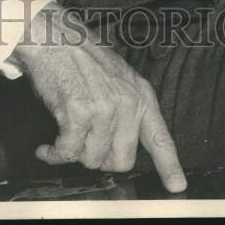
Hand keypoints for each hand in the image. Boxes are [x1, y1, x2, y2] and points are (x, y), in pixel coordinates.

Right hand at [11, 4, 186, 192]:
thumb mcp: (118, 78)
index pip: (160, 138)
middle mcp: (127, 103)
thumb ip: (128, 111)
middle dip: (100, 159)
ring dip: (74, 154)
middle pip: (121, 161)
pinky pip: (68, 153)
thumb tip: (122, 150)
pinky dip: (54, 154)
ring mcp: (105, 108)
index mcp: (141, 96)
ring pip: (93, 160)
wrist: (54, 38)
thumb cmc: (81, 58)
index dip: (169, 167)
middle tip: (85, 143)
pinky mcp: (79, 113)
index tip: (177, 187)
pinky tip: (48, 148)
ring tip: (65, 137)